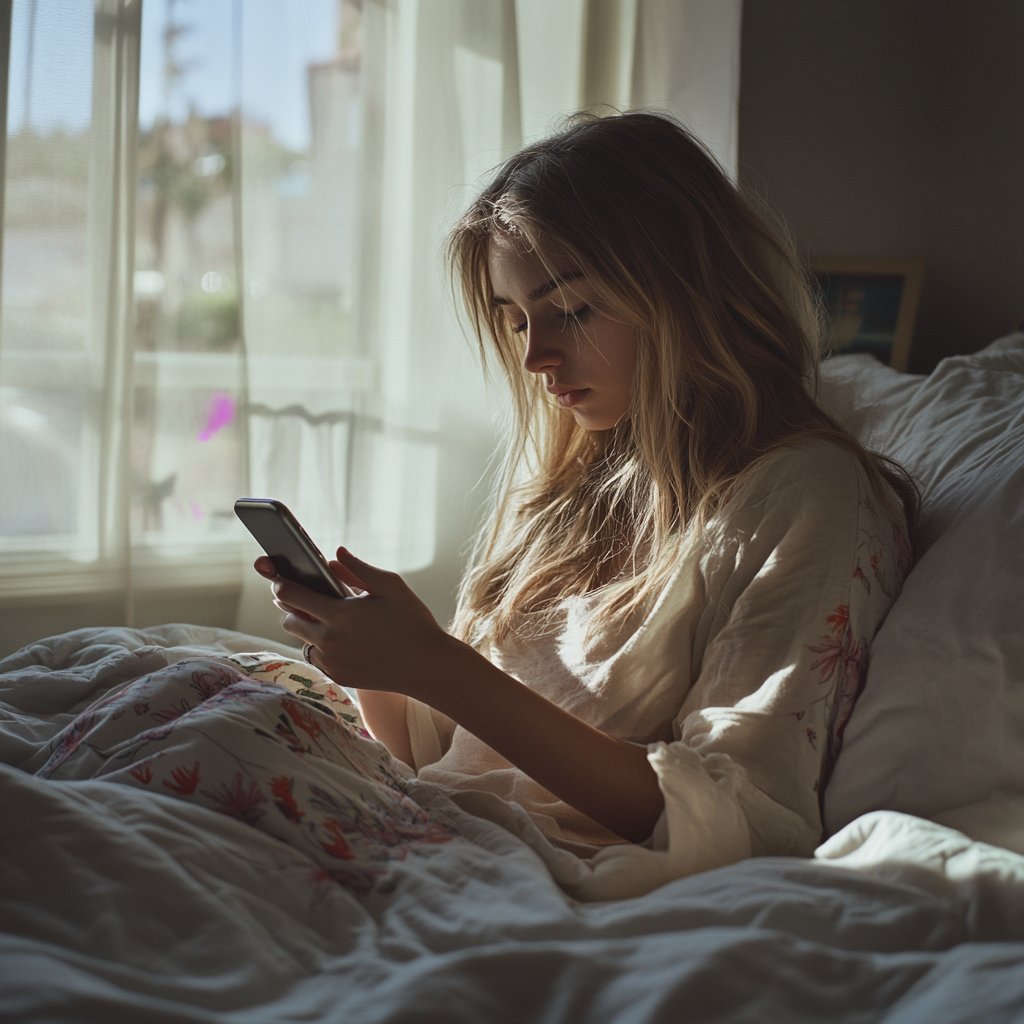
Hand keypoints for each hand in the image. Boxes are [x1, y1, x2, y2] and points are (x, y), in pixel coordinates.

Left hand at [263, 548, 464, 698]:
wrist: (427, 667)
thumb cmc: (412, 622)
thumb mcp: (391, 587)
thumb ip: (358, 569)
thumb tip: (333, 556)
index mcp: (340, 614)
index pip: (292, 595)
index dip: (281, 583)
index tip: (278, 577)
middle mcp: (329, 640)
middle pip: (289, 620)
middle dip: (293, 608)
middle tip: (309, 600)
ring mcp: (332, 662)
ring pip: (302, 641)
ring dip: (308, 629)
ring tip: (330, 621)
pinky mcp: (338, 677)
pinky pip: (317, 659)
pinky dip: (323, 648)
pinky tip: (344, 641)